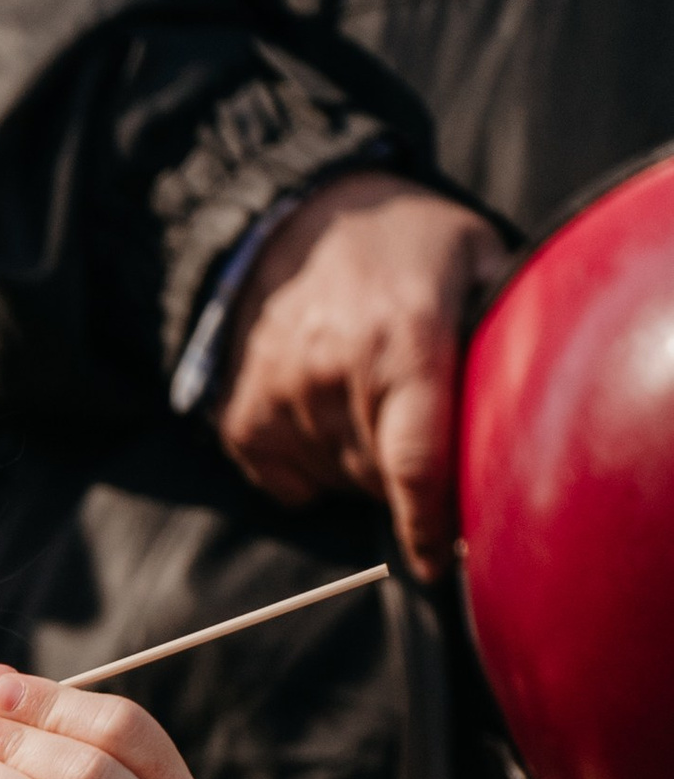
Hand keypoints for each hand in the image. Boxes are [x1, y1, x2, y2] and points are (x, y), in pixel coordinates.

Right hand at [214, 174, 507, 577]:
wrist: (291, 216)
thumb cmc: (398, 240)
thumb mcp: (472, 256)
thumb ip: (504, 326)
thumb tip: (536, 406)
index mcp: (400, 340)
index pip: (415, 462)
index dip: (428, 523)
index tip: (438, 561)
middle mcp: (332, 374)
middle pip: (381, 480)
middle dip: (407, 472)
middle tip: (414, 414)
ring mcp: (279, 398)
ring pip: (339, 482)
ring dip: (361, 462)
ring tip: (367, 397)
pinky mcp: (242, 418)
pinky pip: (292, 483)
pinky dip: (313, 463)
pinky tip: (323, 411)